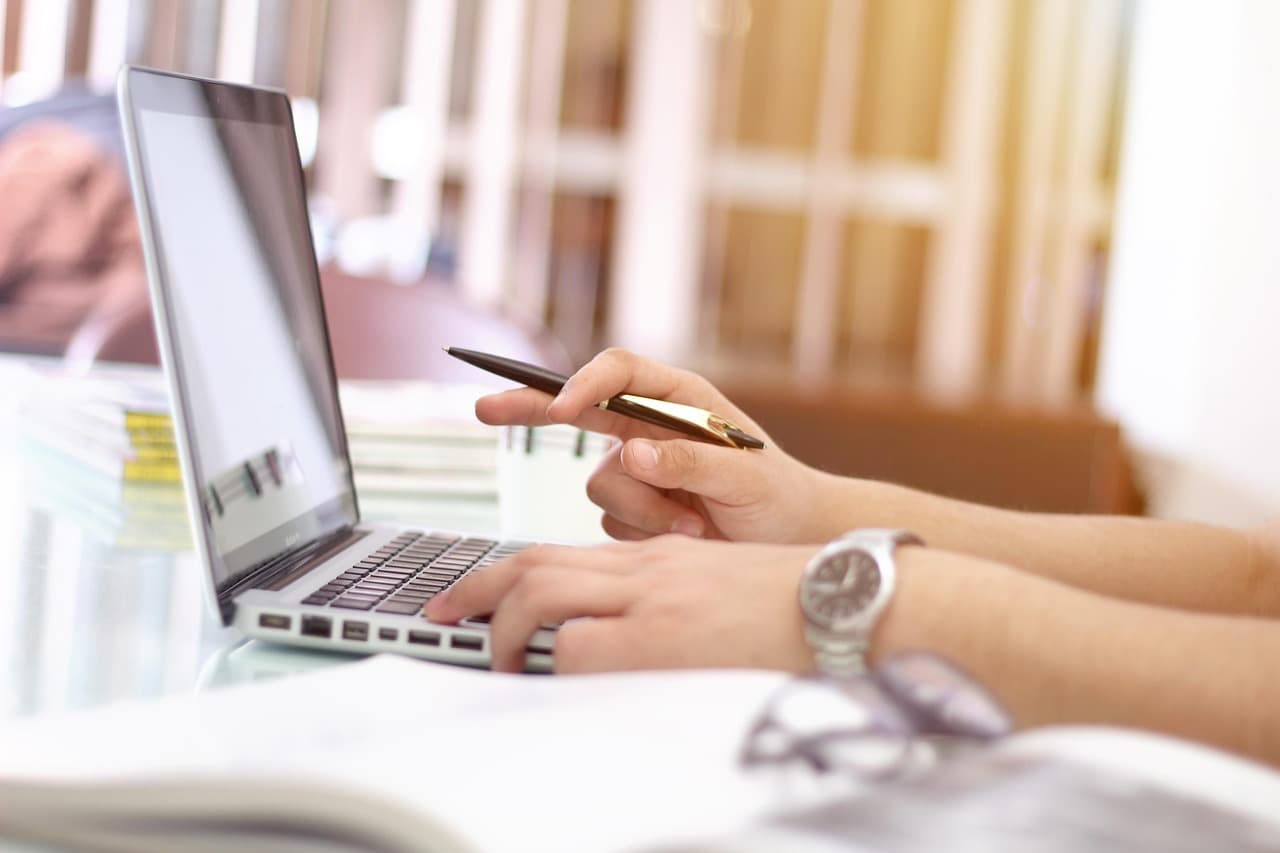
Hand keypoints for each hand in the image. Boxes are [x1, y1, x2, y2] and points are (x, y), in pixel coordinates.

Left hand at [425, 536, 816, 673]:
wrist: (852, 600)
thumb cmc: (801, 602)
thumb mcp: (720, 591)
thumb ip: (665, 605)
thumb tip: (621, 643)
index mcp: (656, 556)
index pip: (560, 554)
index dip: (506, 575)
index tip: (478, 601)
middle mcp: (645, 567)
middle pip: (533, 565)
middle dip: (475, 591)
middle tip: (442, 615)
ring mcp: (653, 598)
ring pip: (542, 594)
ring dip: (503, 630)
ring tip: (494, 661)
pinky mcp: (666, 637)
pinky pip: (581, 647)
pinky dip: (556, 665)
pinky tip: (558, 684)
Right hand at [475, 348, 835, 543]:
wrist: (788, 541)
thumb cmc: (778, 497)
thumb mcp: (743, 475)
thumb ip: (689, 461)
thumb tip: (632, 453)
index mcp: (680, 398)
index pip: (619, 372)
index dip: (584, 383)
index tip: (561, 409)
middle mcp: (651, 425)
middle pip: (578, 406)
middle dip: (532, 407)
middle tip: (485, 409)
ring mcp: (639, 467)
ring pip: (600, 481)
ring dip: (641, 508)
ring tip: (693, 521)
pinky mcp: (635, 506)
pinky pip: (610, 518)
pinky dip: (643, 530)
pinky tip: (685, 531)